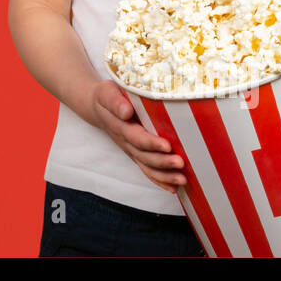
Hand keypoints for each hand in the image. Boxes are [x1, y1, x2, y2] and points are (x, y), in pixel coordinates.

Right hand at [89, 79, 186, 193]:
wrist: (98, 106)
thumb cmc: (106, 96)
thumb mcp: (106, 93)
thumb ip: (114, 101)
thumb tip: (126, 111)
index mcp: (119, 125)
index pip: (135, 137)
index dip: (150, 143)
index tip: (166, 145)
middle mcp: (125, 141)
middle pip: (144, 156)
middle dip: (162, 162)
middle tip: (180, 163)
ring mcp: (131, 150)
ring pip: (147, 166)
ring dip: (164, 175)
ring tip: (182, 180)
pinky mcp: (136, 154)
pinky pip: (147, 170)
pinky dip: (160, 181)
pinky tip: (174, 188)